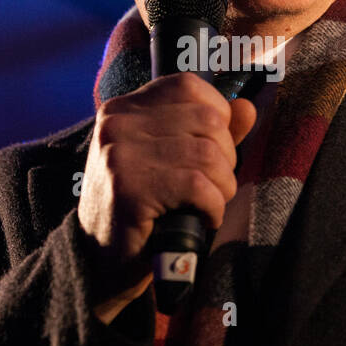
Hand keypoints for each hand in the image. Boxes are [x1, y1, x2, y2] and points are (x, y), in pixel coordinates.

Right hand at [78, 72, 256, 325]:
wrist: (98, 260)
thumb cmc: (140, 208)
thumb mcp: (171, 161)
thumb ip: (209, 132)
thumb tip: (247, 108)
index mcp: (124, 108)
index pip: (188, 85)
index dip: (217, 115)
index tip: (214, 148)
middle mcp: (118, 123)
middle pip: (207, 120)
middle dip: (226, 157)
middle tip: (214, 186)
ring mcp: (120, 154)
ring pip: (208, 154)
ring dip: (223, 187)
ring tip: (210, 204)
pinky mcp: (129, 189)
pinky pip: (197, 186)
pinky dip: (213, 207)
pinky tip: (203, 219)